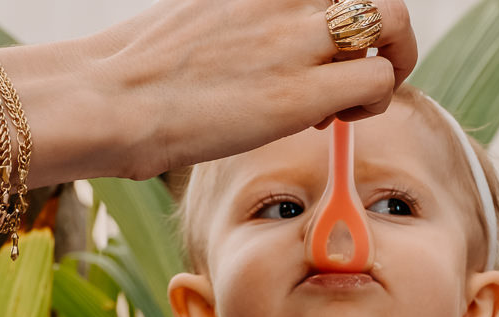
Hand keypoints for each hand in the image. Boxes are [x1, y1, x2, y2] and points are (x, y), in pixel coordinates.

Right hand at [90, 0, 417, 178]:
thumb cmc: (132, 73)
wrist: (107, 100)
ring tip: (356, 98)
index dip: (337, 8)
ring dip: (391, 60)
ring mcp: (296, 39)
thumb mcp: (194, 17)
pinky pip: (377, 83)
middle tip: (359, 69)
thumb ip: (237, 22)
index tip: (319, 43)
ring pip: (391, 22)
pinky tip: (329, 122)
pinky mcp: (301, 93)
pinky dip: (371, 105)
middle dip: (384, 29)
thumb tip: (247, 46)